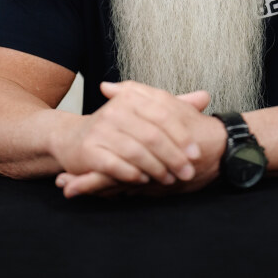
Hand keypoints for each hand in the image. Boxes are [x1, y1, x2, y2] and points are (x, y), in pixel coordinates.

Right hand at [51, 81, 224, 197]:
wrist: (72, 138)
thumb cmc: (116, 127)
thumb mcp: (144, 112)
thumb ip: (174, 106)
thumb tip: (205, 97)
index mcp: (131, 98)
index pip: (163, 115)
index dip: (182, 135)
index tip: (196, 153)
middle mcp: (115, 110)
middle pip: (152, 135)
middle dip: (173, 156)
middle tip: (188, 172)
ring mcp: (101, 130)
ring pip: (136, 151)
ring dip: (156, 168)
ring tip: (169, 179)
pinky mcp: (88, 150)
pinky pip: (114, 165)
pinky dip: (131, 174)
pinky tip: (143, 180)